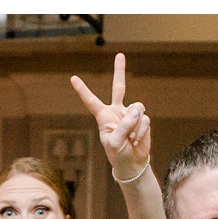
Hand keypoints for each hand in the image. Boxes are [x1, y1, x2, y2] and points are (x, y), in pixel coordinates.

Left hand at [71, 53, 149, 179]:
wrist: (132, 163)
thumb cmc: (117, 154)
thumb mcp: (115, 142)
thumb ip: (124, 125)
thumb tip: (137, 110)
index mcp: (103, 116)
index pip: (91, 101)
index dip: (83, 90)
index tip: (73, 78)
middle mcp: (117, 112)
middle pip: (119, 87)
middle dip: (119, 71)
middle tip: (120, 55)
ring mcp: (130, 115)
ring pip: (137, 108)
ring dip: (135, 125)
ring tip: (131, 138)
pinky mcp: (142, 120)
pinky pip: (144, 119)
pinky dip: (141, 131)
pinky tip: (137, 139)